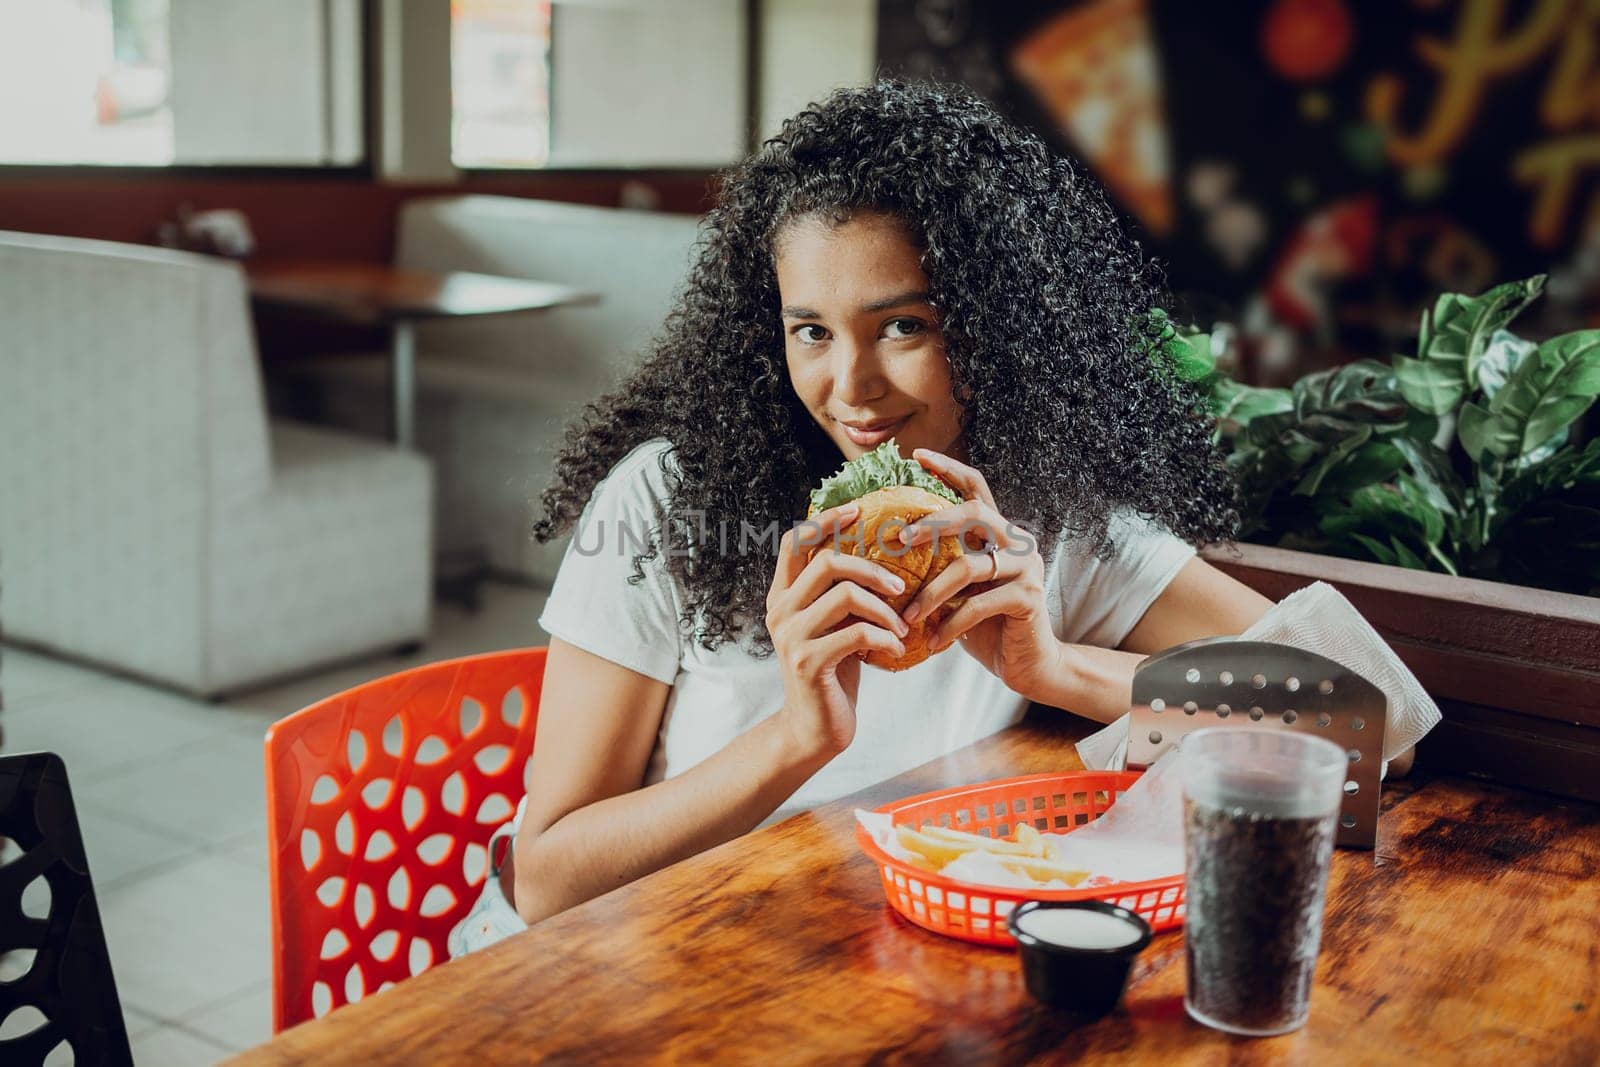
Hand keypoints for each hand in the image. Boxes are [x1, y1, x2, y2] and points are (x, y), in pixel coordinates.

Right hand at [766, 503, 908, 762]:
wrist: (814, 729)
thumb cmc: (834, 672)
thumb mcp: (834, 625)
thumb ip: (841, 594)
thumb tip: (881, 554)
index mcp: (783, 596)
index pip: (796, 540)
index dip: (827, 520)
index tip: (859, 510)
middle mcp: (780, 611)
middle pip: (827, 563)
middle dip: (872, 568)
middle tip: (901, 586)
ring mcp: (791, 637)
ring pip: (846, 596)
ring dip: (884, 609)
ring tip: (902, 627)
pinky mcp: (808, 663)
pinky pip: (857, 633)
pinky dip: (885, 638)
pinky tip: (895, 649)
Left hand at [897, 449, 1063, 701]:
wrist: (1028, 664)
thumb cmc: (986, 626)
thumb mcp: (959, 591)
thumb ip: (940, 566)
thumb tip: (889, 550)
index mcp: (999, 533)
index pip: (975, 488)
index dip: (948, 468)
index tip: (915, 455)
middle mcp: (1018, 542)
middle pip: (972, 513)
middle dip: (931, 523)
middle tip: (899, 540)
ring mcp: (1027, 567)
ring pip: (967, 566)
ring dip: (930, 594)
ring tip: (907, 617)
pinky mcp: (1028, 597)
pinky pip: (977, 604)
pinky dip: (950, 624)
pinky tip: (933, 642)